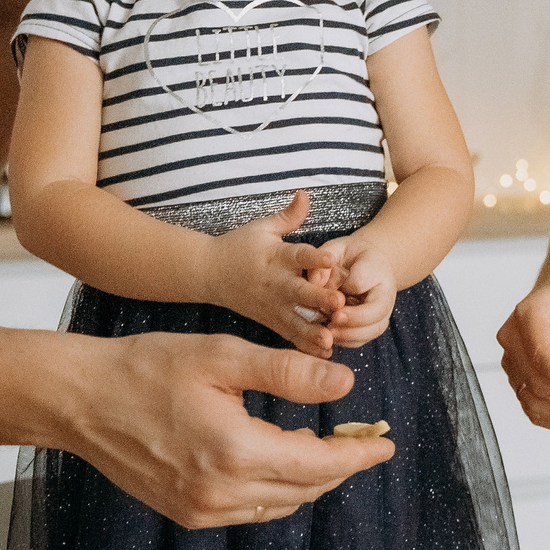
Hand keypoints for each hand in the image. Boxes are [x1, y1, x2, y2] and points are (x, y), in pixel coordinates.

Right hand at [53, 330, 393, 527]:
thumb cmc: (147, 368)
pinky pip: (249, 509)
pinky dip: (275, 489)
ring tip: (329, 446)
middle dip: (340, 465)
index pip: (318, 463)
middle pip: (305, 488)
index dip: (357, 454)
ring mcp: (201, 510)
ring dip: (310, 479)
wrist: (81, 399)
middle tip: (364, 439)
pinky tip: (280, 459)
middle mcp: (221, 493)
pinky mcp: (185, 513)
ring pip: (279, 503)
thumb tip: (346, 386)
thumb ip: (289, 374)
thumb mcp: (224, 357)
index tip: (385, 444)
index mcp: (235, 452)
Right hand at [203, 191, 344, 355]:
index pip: (298, 255)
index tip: (332, 260)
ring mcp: (273, 306)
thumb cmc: (239, 246)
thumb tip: (306, 193)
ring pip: (296, 321)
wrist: (209, 273)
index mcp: (277, 257)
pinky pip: (289, 336)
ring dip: (313, 331)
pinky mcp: (271, 321)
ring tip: (331, 341)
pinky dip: (304, 346)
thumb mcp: (262, 228)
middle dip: (319, 299)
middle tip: (340, 304)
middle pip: (300, 292)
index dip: (315, 257)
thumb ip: (288, 216)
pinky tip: (323, 356)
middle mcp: (277, 283)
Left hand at [321, 237, 398, 349]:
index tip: (336, 298)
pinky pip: (362, 339)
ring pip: (371, 330)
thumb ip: (325, 259)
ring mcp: (381, 314)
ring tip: (328, 333)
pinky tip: (330, 338)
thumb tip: (313, 281)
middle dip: (354, 318)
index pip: (362, 281)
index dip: (349, 288)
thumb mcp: (336, 249)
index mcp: (376, 269)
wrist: (366, 266)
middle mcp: (385, 294)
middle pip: (375, 312)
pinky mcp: (371, 328)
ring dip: (350, 334)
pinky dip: (346, 341)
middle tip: (334, 320)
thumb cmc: (348, 256)